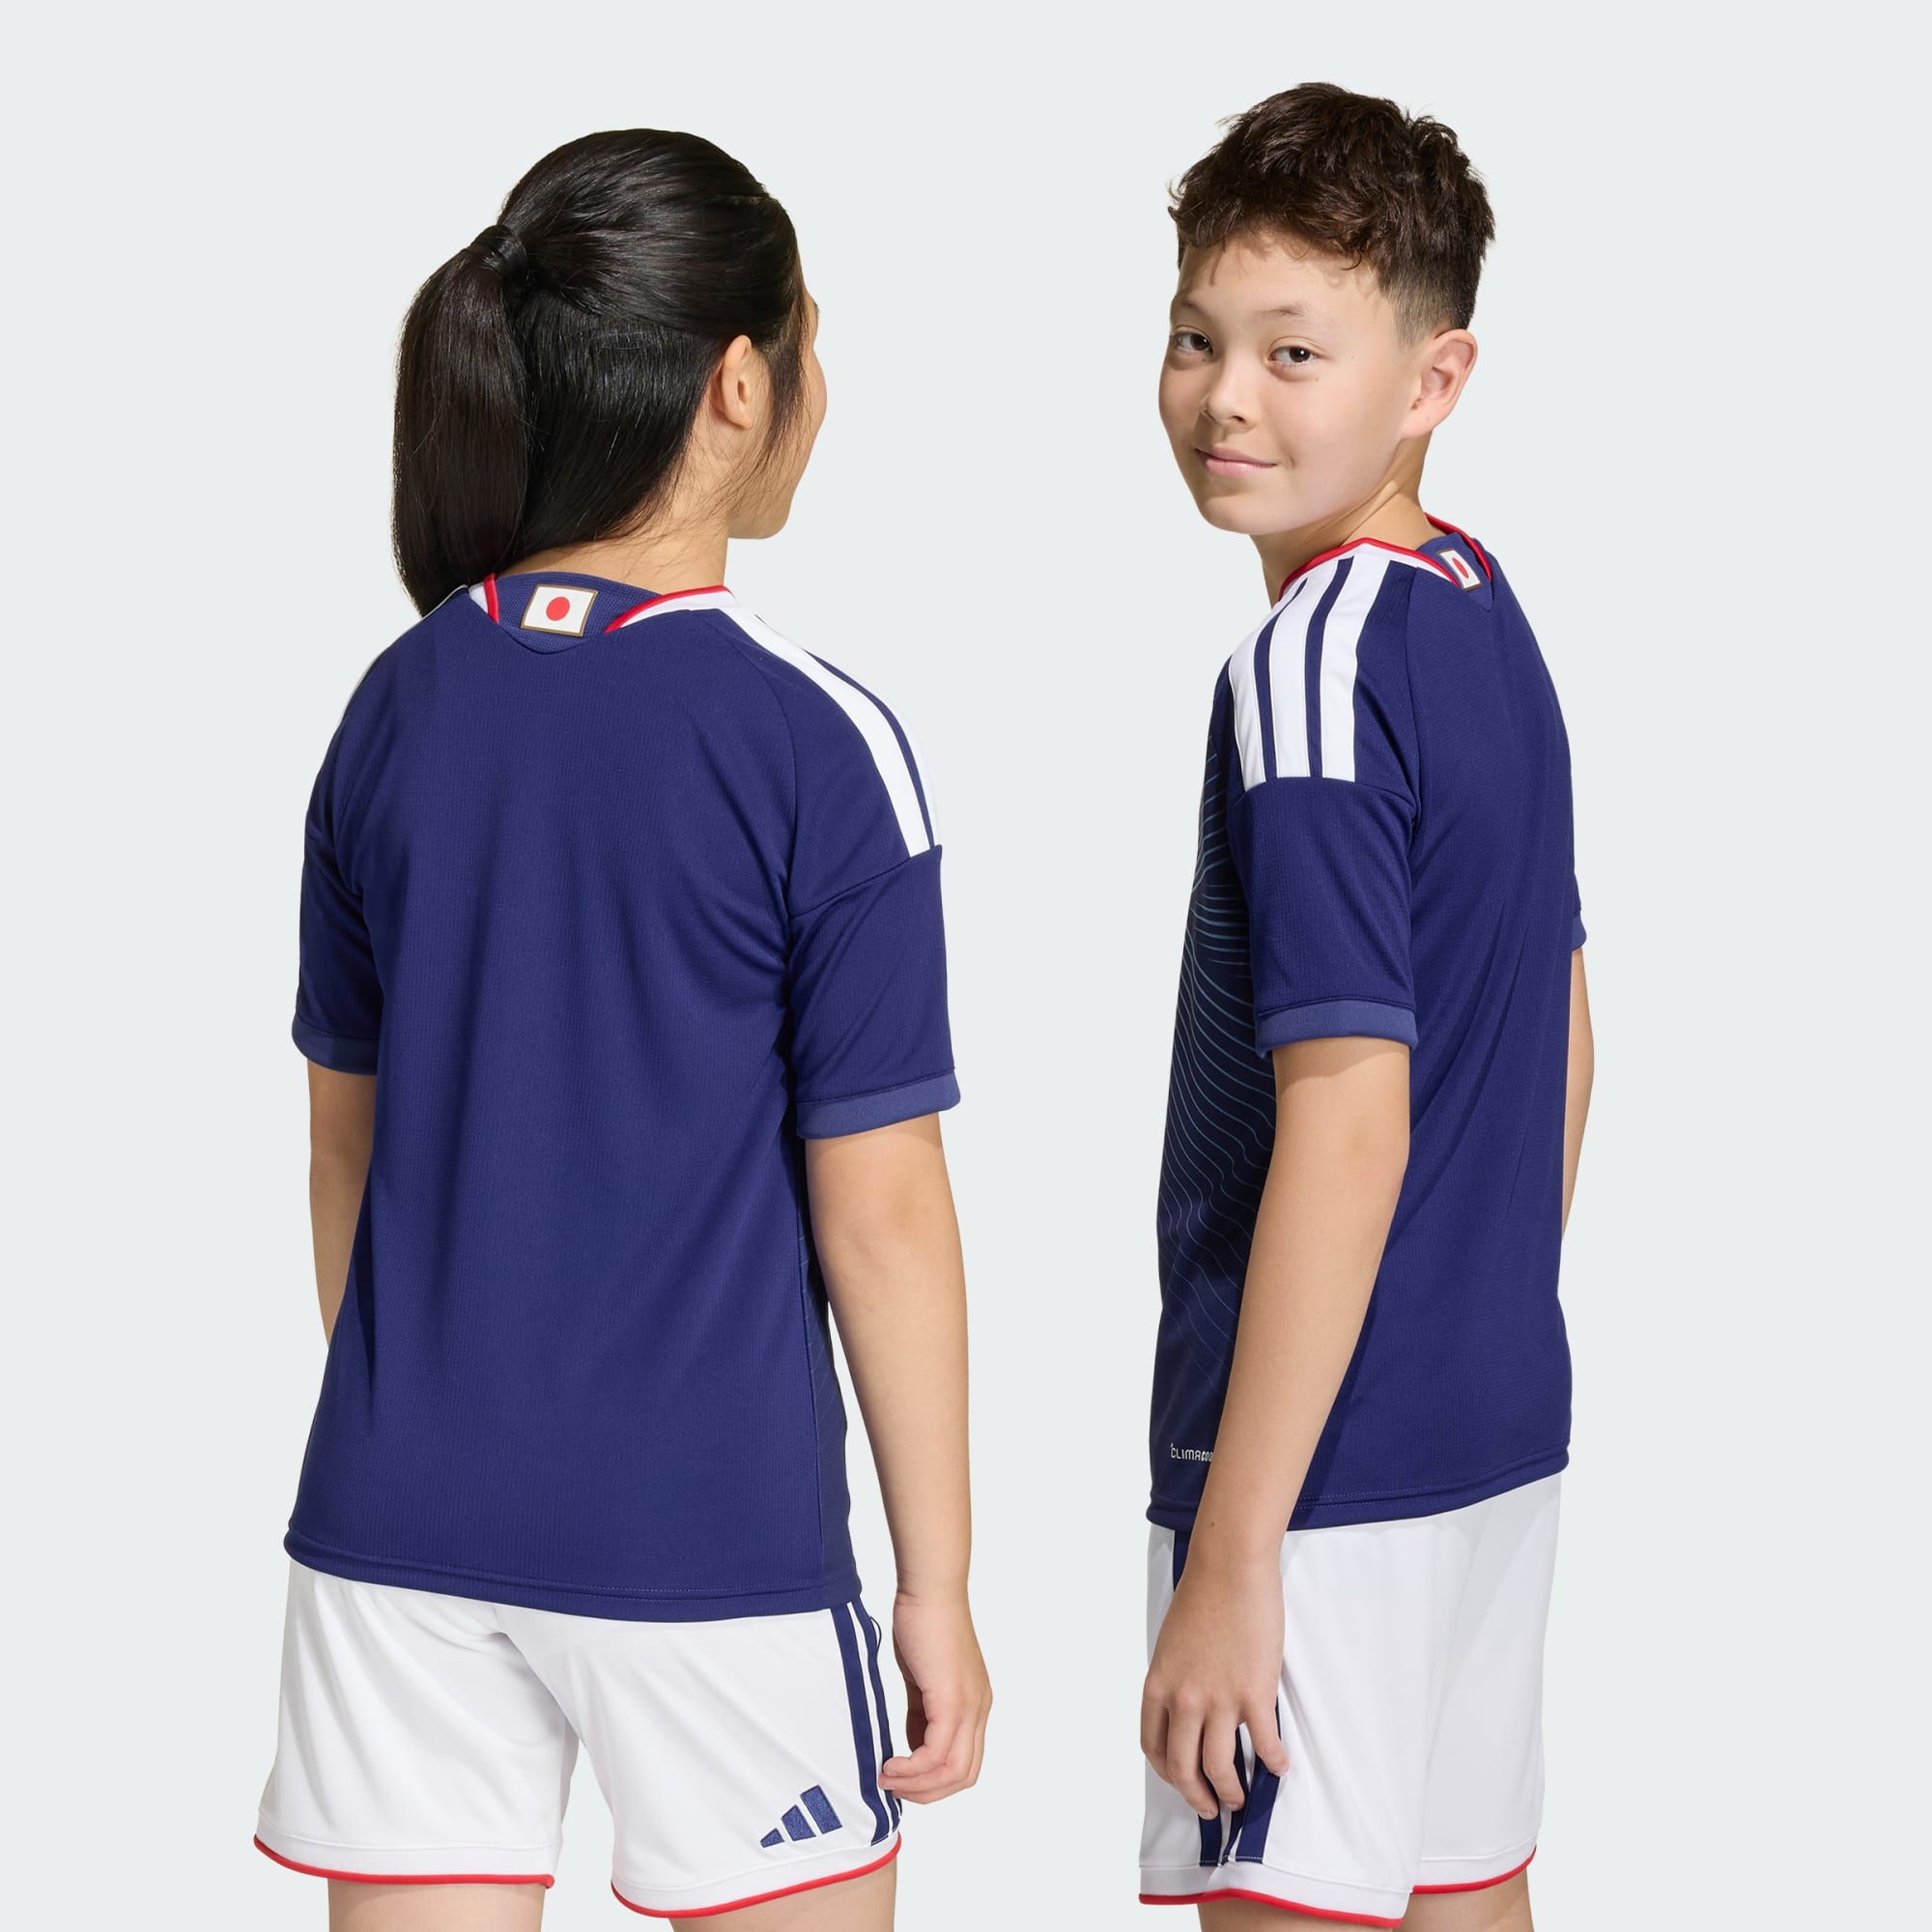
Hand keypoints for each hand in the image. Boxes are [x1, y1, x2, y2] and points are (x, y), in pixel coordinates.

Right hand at [878, 1588, 990, 1802]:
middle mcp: (978, 1709)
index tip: (903, 1779)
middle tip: (894, 1788)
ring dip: (917, 1785)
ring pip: (953, 1771)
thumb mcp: (923, 1679)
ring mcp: (969, 1706)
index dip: (935, 1781)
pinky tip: (890, 1763)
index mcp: (974, 1704)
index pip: (965, 1763)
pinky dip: (913, 1767)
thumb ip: (922, 1713)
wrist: (930, 1589)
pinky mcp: (952, 1700)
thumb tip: (912, 1746)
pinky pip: (937, 1753)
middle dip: (927, 1792)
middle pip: (964, 1776)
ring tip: (887, 1778)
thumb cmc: (923, 1623)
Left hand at [1140, 1551, 1286, 1818]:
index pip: (1153, 1746)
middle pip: (1183, 1767)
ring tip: (1240, 1799)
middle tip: (1210, 1807)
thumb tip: (1189, 1707)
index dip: (1167, 1772)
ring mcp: (1219, 1700)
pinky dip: (1273, 1763)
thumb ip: (1176, 1679)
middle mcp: (1183, 1700)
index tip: (1181, 1780)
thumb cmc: (1202, 1596)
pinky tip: (1279, 1767)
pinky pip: (1264, 1744)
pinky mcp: (1253, 1694)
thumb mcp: (1171, 1643)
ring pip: (1220, 1768)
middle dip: (1197, 1795)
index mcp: (1158, 1686)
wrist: (1229, 1567)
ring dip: (1230, 1792)